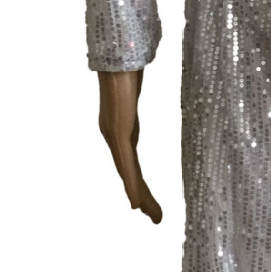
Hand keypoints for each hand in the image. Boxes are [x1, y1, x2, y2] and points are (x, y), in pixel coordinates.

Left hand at [97, 69, 161, 220]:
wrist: (116, 53)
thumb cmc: (126, 63)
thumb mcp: (134, 83)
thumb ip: (135, 87)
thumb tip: (140, 76)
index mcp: (120, 128)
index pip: (130, 162)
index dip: (137, 183)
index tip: (145, 203)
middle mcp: (114, 134)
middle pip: (129, 173)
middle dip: (142, 196)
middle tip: (156, 218)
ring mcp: (114, 133)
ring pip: (127, 172)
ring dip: (139, 195)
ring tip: (151, 216)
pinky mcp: (118, 130)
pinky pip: (126, 163)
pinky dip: (131, 184)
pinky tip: (135, 201)